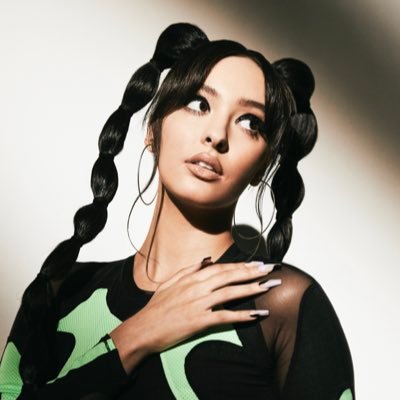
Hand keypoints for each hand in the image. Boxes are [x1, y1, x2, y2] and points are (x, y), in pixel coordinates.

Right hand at [110, 259, 280, 372]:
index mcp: (191, 278)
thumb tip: (207, 259)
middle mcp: (197, 287)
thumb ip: (190, 269)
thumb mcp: (170, 282)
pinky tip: (256, 314)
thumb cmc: (157, 307)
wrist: (143, 329)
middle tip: (270, 269)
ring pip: (231, 293)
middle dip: (252, 272)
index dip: (241, 265)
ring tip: (269, 286)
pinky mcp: (199, 321)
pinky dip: (242, 315)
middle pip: (230, 276)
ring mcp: (199, 304)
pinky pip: (225, 316)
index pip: (222, 268)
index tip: (257, 263)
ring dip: (252, 289)